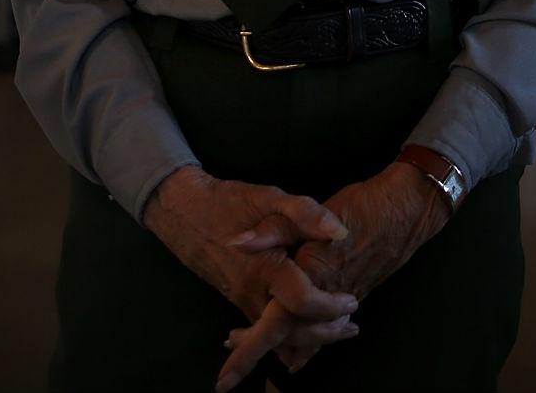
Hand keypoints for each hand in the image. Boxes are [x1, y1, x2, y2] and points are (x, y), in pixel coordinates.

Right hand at [140, 167, 360, 368]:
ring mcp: (242, 300)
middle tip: (351, 326)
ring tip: (339, 329)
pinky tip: (308, 330)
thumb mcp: (269, 197)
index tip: (351, 301)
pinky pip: (264, 328)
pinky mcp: (238, 301)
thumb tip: (340, 232)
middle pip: (291, 330)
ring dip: (308, 337)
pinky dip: (288, 334)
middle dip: (323, 334)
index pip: (302, 300)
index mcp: (264, 266)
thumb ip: (306, 213)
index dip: (330, 305)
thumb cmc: (229, 202)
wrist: (184, 212)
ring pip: (277, 335)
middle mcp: (251, 292)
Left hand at [216, 162, 452, 385]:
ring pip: (309, 338)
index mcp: (311, 279)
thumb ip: (273, 229)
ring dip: (281, 344)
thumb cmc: (360, 207)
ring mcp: (342, 301)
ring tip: (251, 343)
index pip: (274, 325)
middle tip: (231, 350)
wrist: (406, 209)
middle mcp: (327, 300)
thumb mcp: (310, 209)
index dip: (249, 350)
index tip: (226, 375)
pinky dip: (308, 343)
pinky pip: (326, 330)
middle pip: (289, 339)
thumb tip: (236, 244)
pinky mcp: (352, 295)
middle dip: (257, 349)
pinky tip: (299, 350)